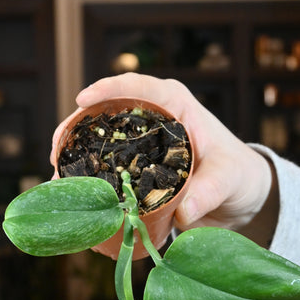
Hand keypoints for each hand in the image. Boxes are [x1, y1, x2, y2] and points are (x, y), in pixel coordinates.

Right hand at [51, 73, 278, 244]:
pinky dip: (88, 178)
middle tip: (57, 151)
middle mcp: (153, 119)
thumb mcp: (229, 179)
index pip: (138, 87)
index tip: (83, 100)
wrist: (241, 196)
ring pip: (99, 142)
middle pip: (106, 113)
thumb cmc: (239, 175)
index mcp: (176, 105)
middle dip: (76, 128)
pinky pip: (106, 168)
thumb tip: (183, 213)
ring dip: (74, 156)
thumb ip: (209, 192)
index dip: (108, 89)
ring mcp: (141, 144)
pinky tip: (72, 192)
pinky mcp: (135, 169)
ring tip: (57, 176)